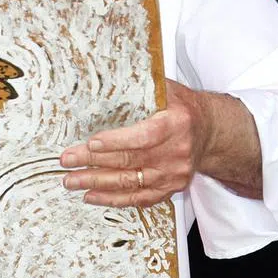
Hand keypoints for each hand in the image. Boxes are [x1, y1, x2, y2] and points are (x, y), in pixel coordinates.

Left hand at [60, 79, 231, 206]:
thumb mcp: (167, 90)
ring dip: (97, 183)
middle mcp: (177, 152)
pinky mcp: (171, 188)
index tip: (91, 142)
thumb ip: (141, 87)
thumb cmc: (182, 107)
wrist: (209, 131)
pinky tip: (92, 196)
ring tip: (71, 180)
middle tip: (67, 160)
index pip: (144, 135)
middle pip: (130, 160)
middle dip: (93, 161)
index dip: (117, 141)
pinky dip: (114, 199)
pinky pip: (139, 198)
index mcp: (176, 123)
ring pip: (130, 182)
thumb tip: (105, 78)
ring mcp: (174, 174)